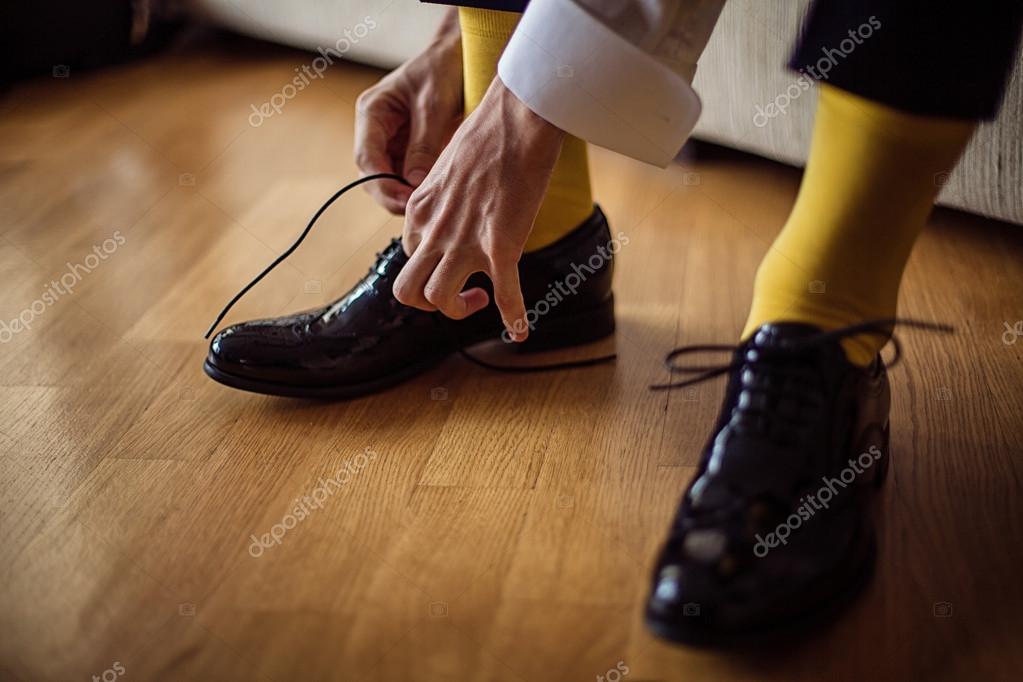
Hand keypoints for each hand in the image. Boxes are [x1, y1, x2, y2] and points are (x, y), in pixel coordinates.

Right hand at [354, 9, 462, 213]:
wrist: (458, 55)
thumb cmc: (443, 68)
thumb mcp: (434, 104)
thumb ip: (423, 144)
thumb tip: (414, 183)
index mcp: (372, 113)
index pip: (366, 158)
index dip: (382, 185)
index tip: (404, 201)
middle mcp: (376, 130)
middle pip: (374, 175)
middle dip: (393, 196)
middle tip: (420, 212)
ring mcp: (392, 142)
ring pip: (391, 180)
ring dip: (407, 195)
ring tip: (432, 206)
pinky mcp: (410, 150)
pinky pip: (409, 177)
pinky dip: (419, 189)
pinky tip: (437, 196)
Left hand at [393, 78, 565, 340]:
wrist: (516, 118)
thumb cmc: (490, 132)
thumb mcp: (450, 165)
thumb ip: (446, 193)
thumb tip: (460, 201)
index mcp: (420, 209)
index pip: (410, 253)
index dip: (430, 265)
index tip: (455, 261)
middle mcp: (433, 230)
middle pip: (408, 290)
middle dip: (429, 304)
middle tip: (458, 295)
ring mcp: (463, 241)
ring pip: (438, 299)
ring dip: (459, 310)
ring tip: (482, 300)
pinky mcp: (499, 246)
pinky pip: (504, 295)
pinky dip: (513, 318)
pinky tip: (521, 331)